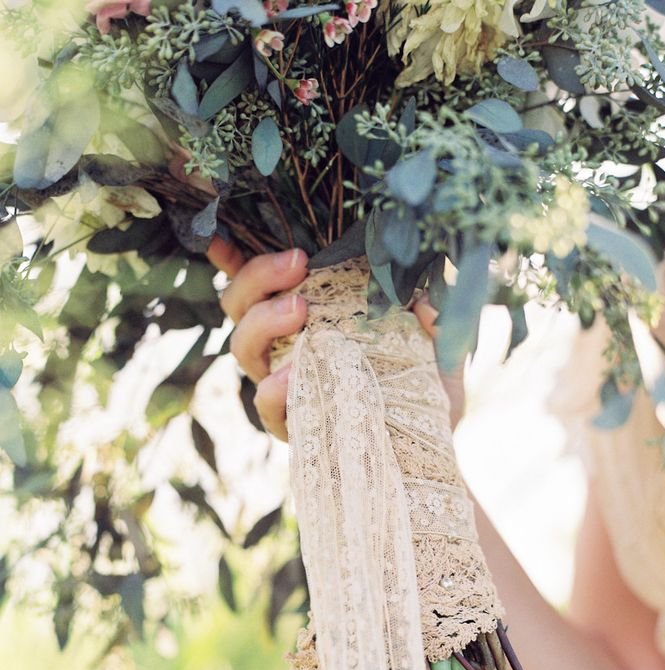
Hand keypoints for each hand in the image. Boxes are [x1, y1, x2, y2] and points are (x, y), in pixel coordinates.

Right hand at [208, 238, 464, 437]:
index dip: (232, 254)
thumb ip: (429, 315)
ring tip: (300, 308)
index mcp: (307, 317)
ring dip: (263, 320)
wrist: (434, 443)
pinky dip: (273, 390)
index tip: (224, 227)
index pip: (260, 281)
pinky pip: (266, 406)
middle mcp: (285, 348)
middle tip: (299, 264)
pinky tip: (290, 377)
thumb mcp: (435, 341)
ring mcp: (285, 386)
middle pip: (239, 305)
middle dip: (258, 277)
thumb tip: (421, 300)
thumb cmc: (426, 382)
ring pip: (243, 347)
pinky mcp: (293, 426)